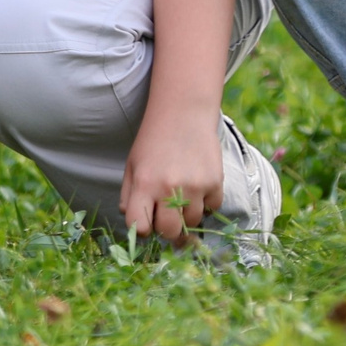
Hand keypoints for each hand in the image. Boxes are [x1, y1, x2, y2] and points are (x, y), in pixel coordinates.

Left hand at [120, 109, 224, 245]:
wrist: (183, 113)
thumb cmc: (153, 141)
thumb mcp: (132, 166)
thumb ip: (129, 196)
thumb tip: (135, 224)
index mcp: (144, 184)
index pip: (141, 227)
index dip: (143, 228)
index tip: (147, 221)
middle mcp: (169, 188)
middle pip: (170, 232)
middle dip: (168, 230)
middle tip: (168, 217)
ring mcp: (195, 186)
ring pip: (192, 222)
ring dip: (187, 215)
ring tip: (183, 194)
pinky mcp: (215, 182)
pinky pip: (212, 208)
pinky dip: (206, 202)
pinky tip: (198, 185)